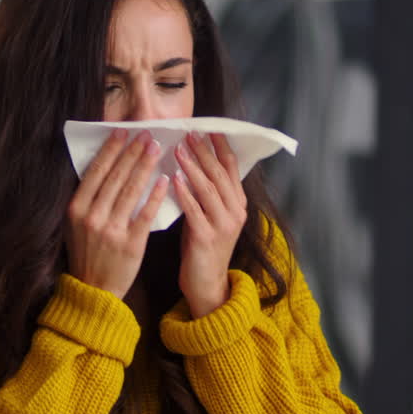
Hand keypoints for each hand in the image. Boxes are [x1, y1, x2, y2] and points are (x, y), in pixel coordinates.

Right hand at [67, 129, 169, 298]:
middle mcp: (92, 217)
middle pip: (115, 177)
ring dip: (145, 166)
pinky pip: (145, 214)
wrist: (94, 291)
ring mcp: (111, 230)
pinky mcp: (130, 244)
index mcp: (76, 209)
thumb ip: (87, 199)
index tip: (123, 132)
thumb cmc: (87, 254)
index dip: (111, 150)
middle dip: (132, 152)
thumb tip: (103, 166)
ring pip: (131, 191)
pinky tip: (165, 179)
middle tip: (147, 134)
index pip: (96, 171)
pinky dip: (156, 195)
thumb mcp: (76, 225)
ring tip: (157, 148)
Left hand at [174, 132, 246, 317]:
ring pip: (208, 189)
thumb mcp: (209, 216)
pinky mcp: (206, 238)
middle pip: (219, 174)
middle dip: (204, 152)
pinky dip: (185, 193)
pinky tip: (174, 179)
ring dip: (193, 167)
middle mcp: (234, 212)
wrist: (207, 285)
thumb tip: (191, 166)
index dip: (220, 148)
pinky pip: (195, 210)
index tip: (209, 128)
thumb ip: (206, 194)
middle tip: (190, 133)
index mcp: (237, 204)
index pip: (231, 169)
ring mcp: (223, 225)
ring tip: (179, 149)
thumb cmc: (203, 248)